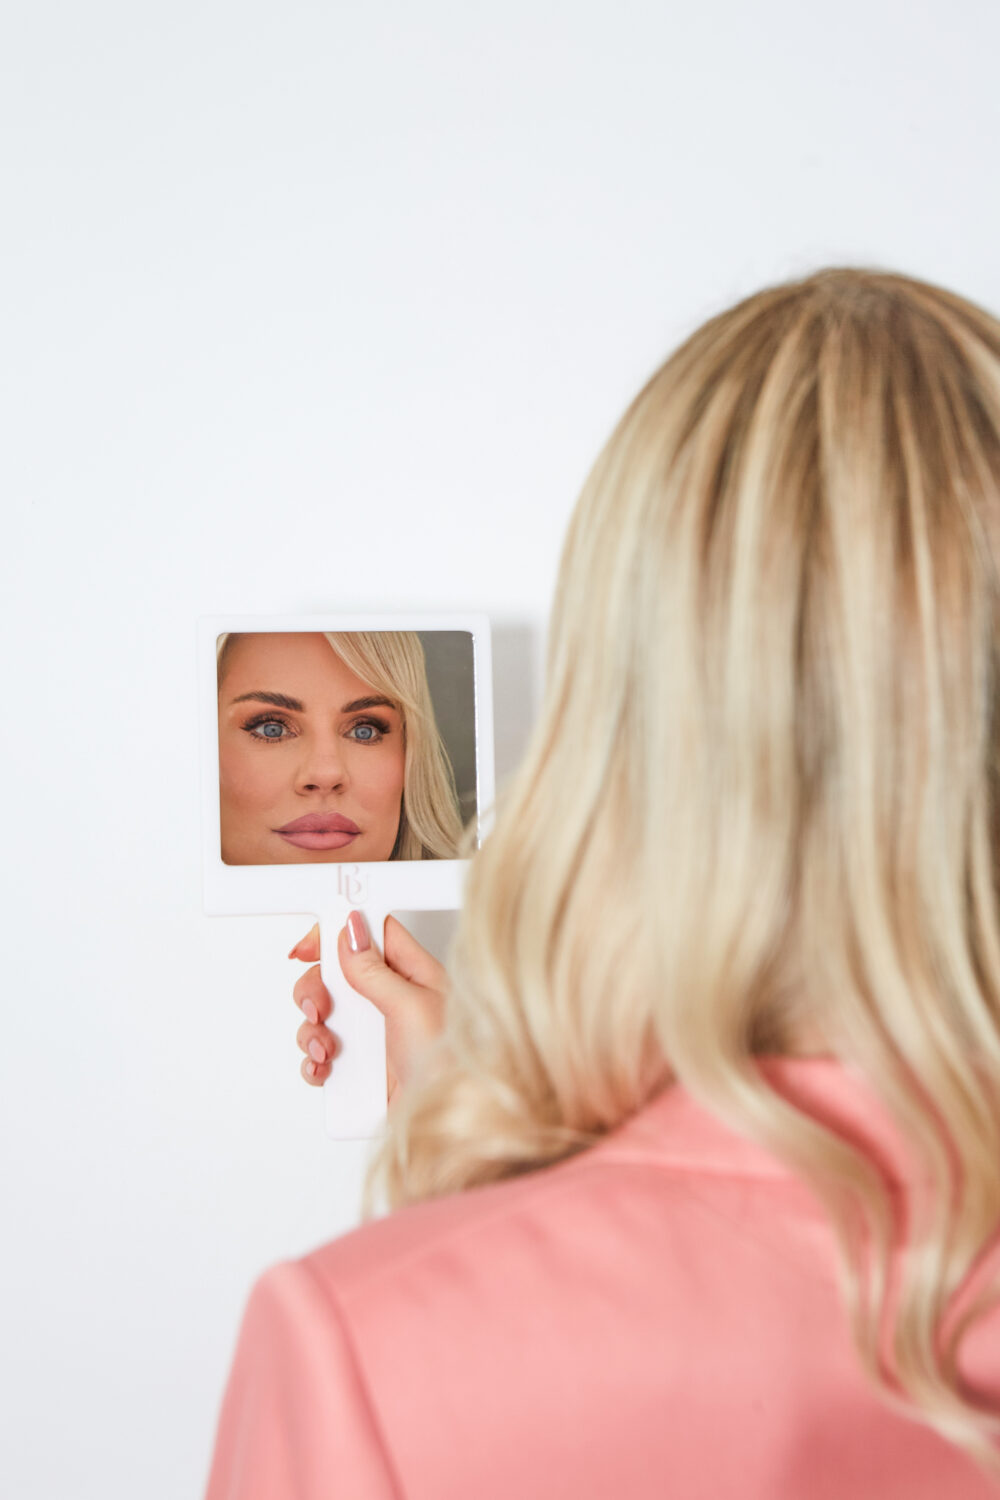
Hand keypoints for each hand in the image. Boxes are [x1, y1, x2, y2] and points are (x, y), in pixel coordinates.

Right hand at [288, 912, 446, 1106]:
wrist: (448, 1123)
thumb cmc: (450, 1064)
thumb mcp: (411, 1006)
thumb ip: (375, 970)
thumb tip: (351, 931)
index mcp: (411, 974)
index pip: (369, 935)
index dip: (336, 933)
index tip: (310, 946)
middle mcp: (389, 1000)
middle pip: (335, 975)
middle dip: (316, 990)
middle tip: (320, 1008)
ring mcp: (372, 1035)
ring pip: (322, 1016)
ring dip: (313, 1030)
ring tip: (327, 1050)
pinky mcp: (359, 1068)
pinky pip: (320, 1056)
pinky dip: (314, 1061)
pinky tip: (324, 1069)